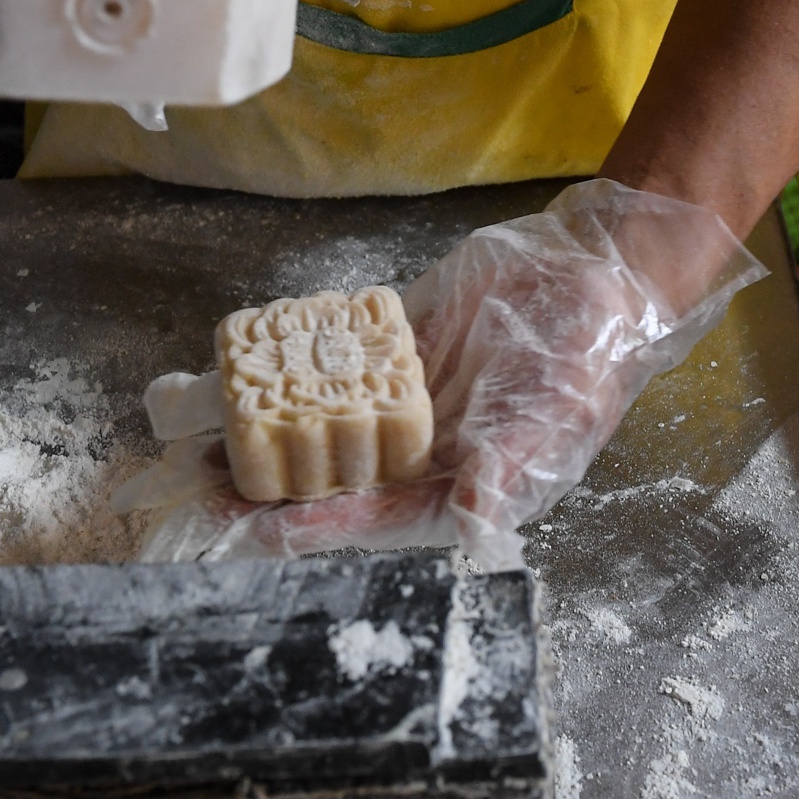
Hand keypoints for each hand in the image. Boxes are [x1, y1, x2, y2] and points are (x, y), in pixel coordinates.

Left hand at [120, 181, 766, 569]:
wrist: (598, 271)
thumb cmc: (589, 357)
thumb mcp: (555, 418)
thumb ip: (509, 468)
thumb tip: (475, 523)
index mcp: (459, 482)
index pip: (376, 515)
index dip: (317, 524)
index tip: (259, 527)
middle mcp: (425, 449)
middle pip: (336, 476)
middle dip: (273, 484)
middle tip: (202, 487)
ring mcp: (407, 395)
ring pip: (326, 422)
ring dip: (271, 430)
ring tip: (201, 437)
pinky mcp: (400, 343)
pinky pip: (339, 359)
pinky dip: (295, 363)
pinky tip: (246, 366)